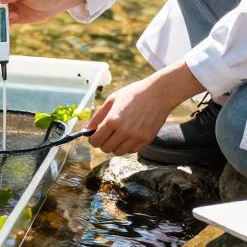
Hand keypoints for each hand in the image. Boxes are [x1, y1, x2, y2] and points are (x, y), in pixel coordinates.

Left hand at [86, 63, 204, 154]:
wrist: (159, 94)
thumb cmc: (133, 94)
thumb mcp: (112, 100)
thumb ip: (97, 117)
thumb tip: (87, 130)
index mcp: (113, 120)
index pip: (95, 141)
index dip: (93, 139)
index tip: (96, 135)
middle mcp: (124, 131)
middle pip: (105, 148)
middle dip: (103, 142)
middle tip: (108, 133)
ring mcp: (136, 137)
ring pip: (118, 152)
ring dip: (115, 145)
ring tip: (119, 133)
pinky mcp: (146, 141)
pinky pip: (131, 151)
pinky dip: (128, 145)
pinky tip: (130, 134)